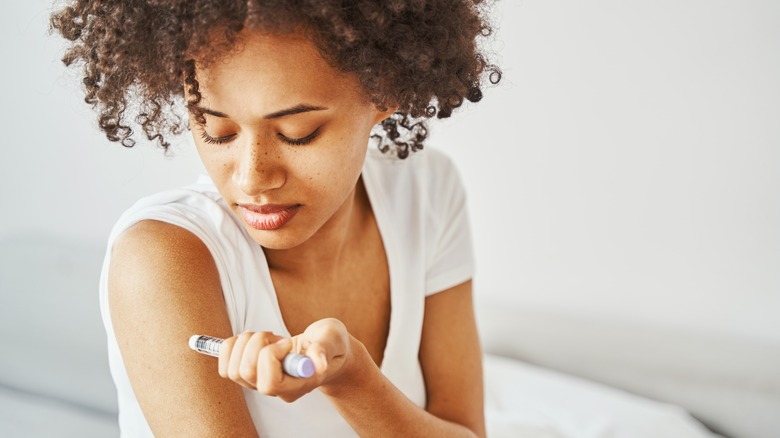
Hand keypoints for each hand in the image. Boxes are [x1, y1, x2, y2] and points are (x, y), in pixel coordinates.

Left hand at [217, 318, 352, 401]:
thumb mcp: (333, 339)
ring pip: (233, 370)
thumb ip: (325, 349)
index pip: (269, 384)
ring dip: (244, 343)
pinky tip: (252, 339)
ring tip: (266, 336)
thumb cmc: (331, 344)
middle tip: (275, 336)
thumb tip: (319, 363)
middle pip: (245, 373)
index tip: (287, 342)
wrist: (326, 348)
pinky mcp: (251, 372)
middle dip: (256, 344)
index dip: (271, 357)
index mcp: (297, 385)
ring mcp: (261, 382)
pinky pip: (225, 365)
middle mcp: (276, 389)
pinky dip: (232, 346)